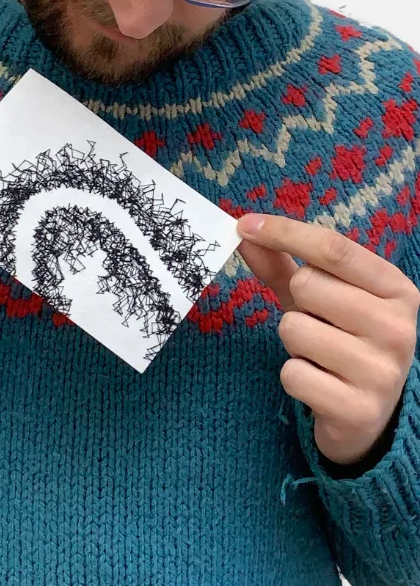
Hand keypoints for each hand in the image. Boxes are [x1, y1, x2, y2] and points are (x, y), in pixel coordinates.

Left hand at [237, 214, 418, 465]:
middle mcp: (399, 327)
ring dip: (293, 342)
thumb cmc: (341, 340)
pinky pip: (292, 374)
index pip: (334, 248)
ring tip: (319, 355)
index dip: (284, 232)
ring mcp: (382, 372)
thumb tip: (244, 227)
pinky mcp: (358, 410)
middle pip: (309, 285)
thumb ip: (282, 262)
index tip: (245, 225)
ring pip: (294, 328)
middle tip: (317, 322)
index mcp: (396, 290)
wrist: (369, 416)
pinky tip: (319, 385)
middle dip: (296, 301)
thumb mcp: (318, 297)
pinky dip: (294, 377)